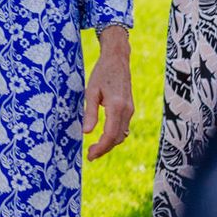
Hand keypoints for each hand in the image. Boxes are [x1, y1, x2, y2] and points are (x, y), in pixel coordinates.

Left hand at [83, 25, 133, 161]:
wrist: (117, 60)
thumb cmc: (101, 73)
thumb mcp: (91, 92)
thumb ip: (90, 113)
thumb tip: (86, 132)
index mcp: (117, 106)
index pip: (111, 135)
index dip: (101, 148)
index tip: (90, 155)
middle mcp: (127, 111)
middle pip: (118, 138)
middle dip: (104, 149)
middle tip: (90, 156)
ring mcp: (130, 110)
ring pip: (122, 134)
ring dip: (110, 144)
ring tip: (94, 148)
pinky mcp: (129, 108)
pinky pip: (123, 127)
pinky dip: (115, 136)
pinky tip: (103, 137)